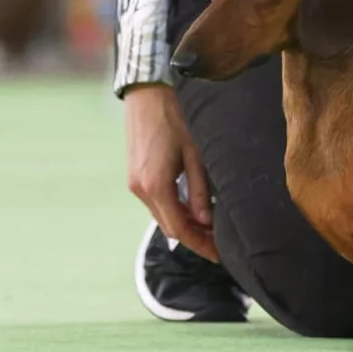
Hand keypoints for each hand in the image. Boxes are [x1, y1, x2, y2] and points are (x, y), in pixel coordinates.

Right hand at [124, 83, 218, 262]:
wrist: (146, 97)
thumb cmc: (174, 120)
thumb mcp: (193, 155)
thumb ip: (199, 190)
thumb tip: (206, 220)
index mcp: (156, 186)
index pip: (179, 228)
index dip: (199, 243)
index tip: (218, 254)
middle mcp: (141, 190)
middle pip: (169, 226)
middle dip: (194, 237)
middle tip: (218, 244)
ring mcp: (134, 185)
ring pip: (161, 216)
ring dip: (184, 224)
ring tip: (209, 228)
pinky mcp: (134, 178)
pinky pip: (155, 203)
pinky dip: (173, 210)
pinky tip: (191, 209)